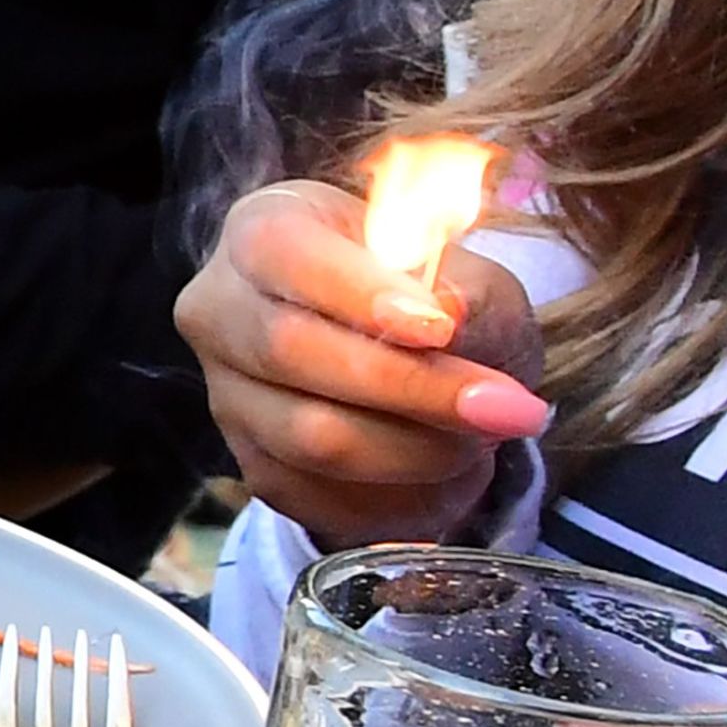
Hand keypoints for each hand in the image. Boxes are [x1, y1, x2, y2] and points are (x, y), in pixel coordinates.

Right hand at [174, 179, 548, 548]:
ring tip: (488, 438)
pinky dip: (398, 495)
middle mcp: (220, 309)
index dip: (359, 292)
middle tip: (506, 408)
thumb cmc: (435, 298)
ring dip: (416, 449)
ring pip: (308, 436)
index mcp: (261, 229)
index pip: (285, 252)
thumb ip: (467, 288)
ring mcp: (226, 395)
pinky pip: (319, 497)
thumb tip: (449, 313)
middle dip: (410, 387)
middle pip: (290, 350)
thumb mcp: (469, 275)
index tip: (441, 329)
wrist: (413, 365)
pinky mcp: (252, 467)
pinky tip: (452, 473)